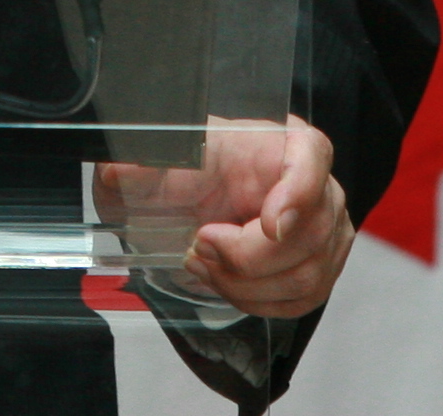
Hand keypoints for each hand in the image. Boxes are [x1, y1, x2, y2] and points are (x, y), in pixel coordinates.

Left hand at [96, 114, 354, 320]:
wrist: (175, 209)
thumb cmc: (174, 178)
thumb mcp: (147, 165)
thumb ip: (136, 162)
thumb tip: (119, 169)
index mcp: (278, 141)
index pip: (312, 155)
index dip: (299, 192)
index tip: (267, 222)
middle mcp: (312, 182)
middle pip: (310, 230)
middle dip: (247, 255)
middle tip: (201, 246)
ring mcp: (322, 230)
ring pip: (305, 274)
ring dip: (246, 283)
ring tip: (206, 262)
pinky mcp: (316, 269)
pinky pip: (300, 301)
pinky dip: (255, 300)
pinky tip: (225, 280)